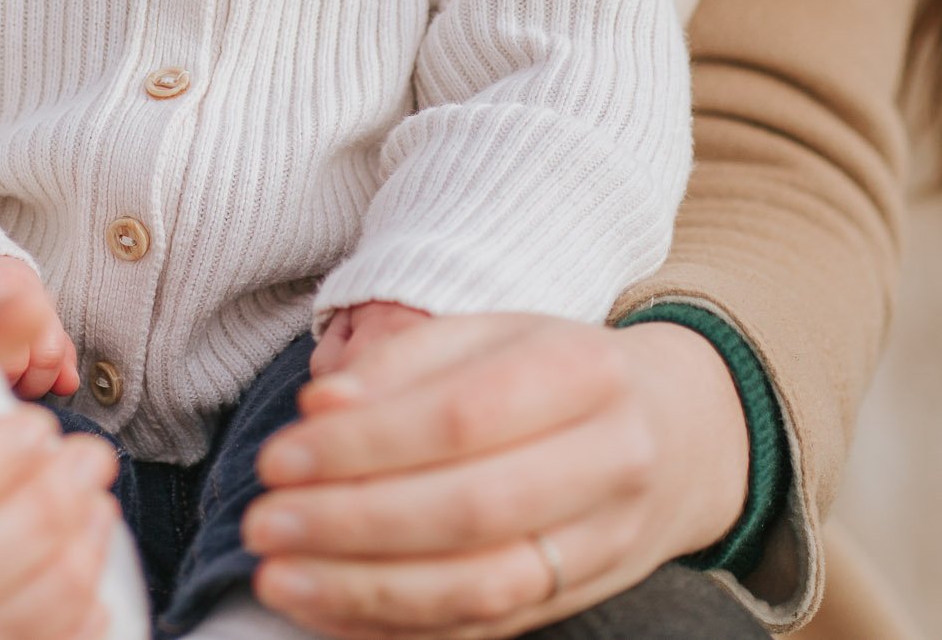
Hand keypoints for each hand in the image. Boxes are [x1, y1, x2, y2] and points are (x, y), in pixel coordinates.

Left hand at [240, 314, 749, 639]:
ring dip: (366, 590)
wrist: (675, 432)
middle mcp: (611, 460)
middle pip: (472, 508)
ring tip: (280, 577)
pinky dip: (398, 626)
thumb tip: (323, 405)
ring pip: (482, 586)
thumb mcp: (494, 332)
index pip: (462, 415)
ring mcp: (604, 543)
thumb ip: (407, 361)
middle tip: (265, 524)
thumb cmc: (556, 371)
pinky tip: (329, 610)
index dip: (364, 444)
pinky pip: (484, 629)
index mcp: (587, 370)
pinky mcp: (580, 598)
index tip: (279, 457)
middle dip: (352, 523)